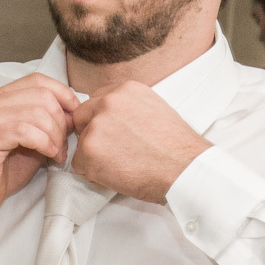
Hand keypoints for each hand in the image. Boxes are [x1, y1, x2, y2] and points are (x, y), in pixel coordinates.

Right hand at [0, 73, 80, 224]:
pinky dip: (45, 144)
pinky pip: (26, 131)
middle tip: (62, 146)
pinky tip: (48, 156)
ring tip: (56, 154)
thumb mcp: (32, 141)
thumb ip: (49, 123)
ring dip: (55, 136)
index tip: (73, 118)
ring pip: (38, 113)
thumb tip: (74, 113)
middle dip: (62, 122)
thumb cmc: (1, 169)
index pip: (39, 80)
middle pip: (43, 96)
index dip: (63, 95)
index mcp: (2, 97)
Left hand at [71, 81, 210, 203]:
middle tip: (113, 151)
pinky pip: (79, 164)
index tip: (113, 132)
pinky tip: (117, 174)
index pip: (96, 100)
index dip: (101, 119)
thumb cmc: (175, 147)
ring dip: (94, 156)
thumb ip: (127, 108)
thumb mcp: (153, 109)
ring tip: (123, 164)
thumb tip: (109, 117)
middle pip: (81, 117)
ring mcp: (97, 125)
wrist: (184, 170)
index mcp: (125, 89)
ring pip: (81, 142)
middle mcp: (108, 102)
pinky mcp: (89, 149)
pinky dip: (93, 173)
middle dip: (91, 134)